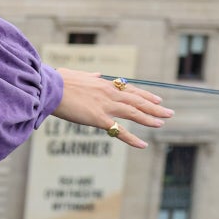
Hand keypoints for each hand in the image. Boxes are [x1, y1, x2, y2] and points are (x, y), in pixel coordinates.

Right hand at [52, 70, 171, 149]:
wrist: (49, 88)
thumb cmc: (58, 80)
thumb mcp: (76, 74)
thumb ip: (89, 75)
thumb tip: (96, 73)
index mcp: (103, 83)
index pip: (130, 90)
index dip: (145, 95)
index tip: (157, 99)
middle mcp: (109, 93)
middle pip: (138, 101)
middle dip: (155, 107)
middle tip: (169, 112)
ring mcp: (106, 106)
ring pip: (135, 113)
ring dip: (150, 118)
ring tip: (162, 123)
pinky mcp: (99, 118)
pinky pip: (120, 130)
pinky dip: (133, 138)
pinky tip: (143, 144)